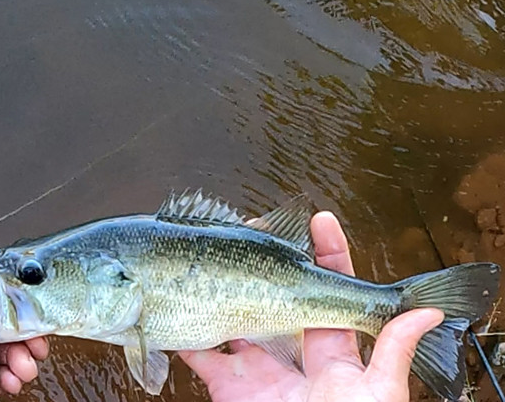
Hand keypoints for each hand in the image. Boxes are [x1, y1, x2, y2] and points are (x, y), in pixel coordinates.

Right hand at [179, 212, 443, 401]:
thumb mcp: (379, 394)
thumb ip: (392, 353)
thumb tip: (427, 314)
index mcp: (332, 354)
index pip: (330, 290)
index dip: (327, 254)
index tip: (321, 220)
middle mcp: (292, 354)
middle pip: (276, 294)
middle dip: (267, 260)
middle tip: (256, 226)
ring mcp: (258, 369)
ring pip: (235, 316)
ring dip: (224, 288)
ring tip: (216, 254)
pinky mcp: (228, 387)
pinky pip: (201, 354)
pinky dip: (186, 332)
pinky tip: (178, 305)